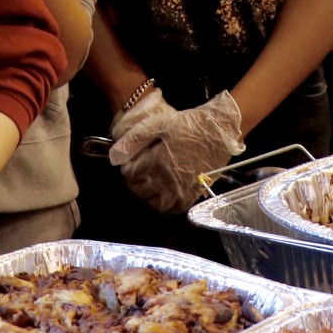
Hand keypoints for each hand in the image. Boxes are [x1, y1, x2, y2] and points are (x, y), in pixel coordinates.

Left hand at [111, 92, 244, 213]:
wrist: (218, 132)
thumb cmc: (188, 125)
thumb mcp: (159, 124)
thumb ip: (134, 139)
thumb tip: (114, 156)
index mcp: (156, 161)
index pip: (130, 173)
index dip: (127, 166)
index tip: (131, 160)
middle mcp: (167, 180)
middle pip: (139, 190)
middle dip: (134, 180)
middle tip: (138, 170)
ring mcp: (181, 190)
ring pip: (154, 203)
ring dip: (146, 194)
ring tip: (148, 182)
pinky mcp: (192, 195)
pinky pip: (172, 209)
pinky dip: (163, 204)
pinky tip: (162, 193)